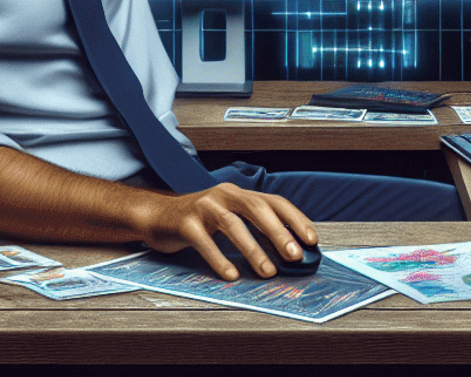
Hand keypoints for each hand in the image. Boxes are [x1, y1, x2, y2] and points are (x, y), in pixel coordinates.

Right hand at [136, 182, 317, 279]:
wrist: (158, 216)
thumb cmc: (200, 222)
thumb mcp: (229, 220)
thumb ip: (254, 231)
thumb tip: (287, 254)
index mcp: (240, 194)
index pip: (274, 201)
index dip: (295, 219)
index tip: (312, 240)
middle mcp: (224, 194)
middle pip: (256, 207)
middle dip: (278, 232)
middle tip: (294, 255)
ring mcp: (204, 205)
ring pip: (232, 223)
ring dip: (253, 248)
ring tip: (267, 270)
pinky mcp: (185, 222)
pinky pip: (205, 241)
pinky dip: (220, 259)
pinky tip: (231, 275)